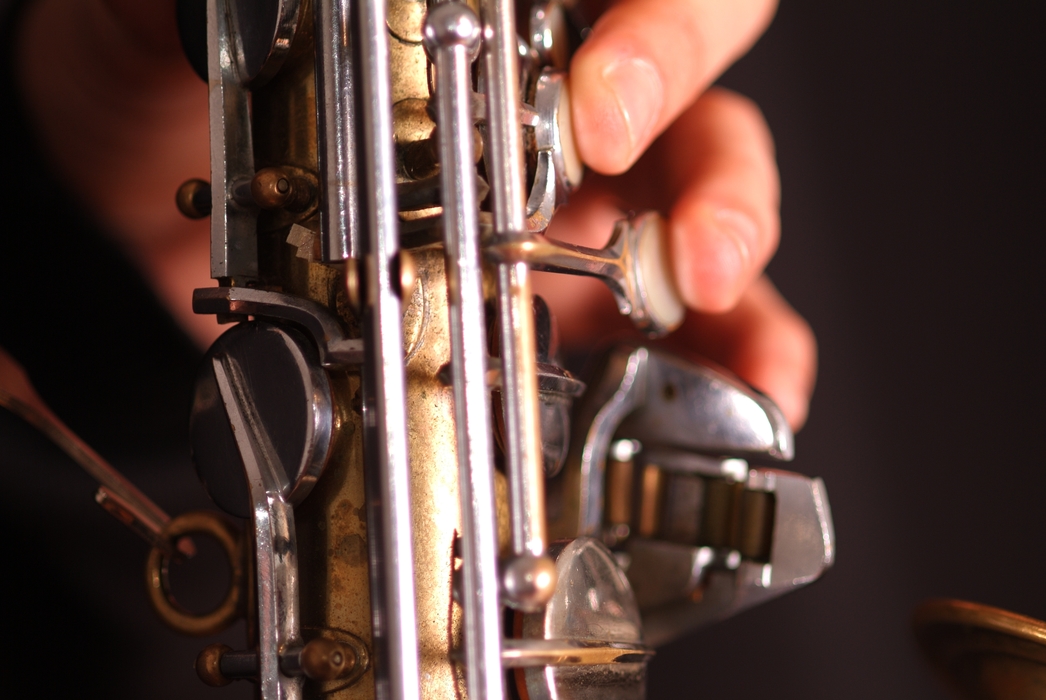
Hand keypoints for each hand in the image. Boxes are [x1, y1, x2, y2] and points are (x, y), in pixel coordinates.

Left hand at [16, 0, 814, 427]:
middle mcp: (548, 89)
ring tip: (713, 301)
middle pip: (698, 86)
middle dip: (707, 163)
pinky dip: (721, 352)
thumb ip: (214, 7)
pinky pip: (677, 318)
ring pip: (704, 198)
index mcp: (482, 9)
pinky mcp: (563, 292)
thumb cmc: (165, 99)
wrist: (148, 204)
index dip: (650, 36)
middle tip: (672, 233)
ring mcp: (568, 193)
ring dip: (730, 251)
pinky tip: (733, 386)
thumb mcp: (161, 30)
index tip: (596, 107)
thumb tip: (237, 0)